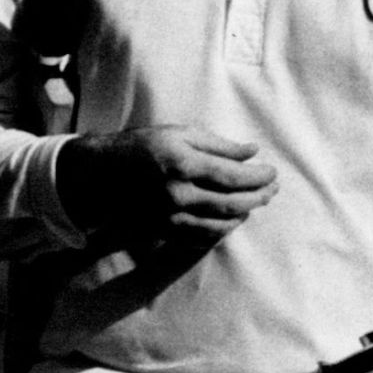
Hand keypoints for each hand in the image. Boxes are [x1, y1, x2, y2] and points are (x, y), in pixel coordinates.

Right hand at [56, 127, 277, 239]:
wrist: (101, 174)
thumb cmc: (142, 146)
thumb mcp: (179, 133)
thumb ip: (218, 144)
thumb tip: (252, 152)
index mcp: (183, 164)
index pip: (233, 177)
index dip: (258, 178)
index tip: (272, 174)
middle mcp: (177, 194)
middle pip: (231, 204)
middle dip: (257, 198)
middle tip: (272, 191)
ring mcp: (170, 217)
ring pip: (219, 226)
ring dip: (242, 217)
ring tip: (254, 205)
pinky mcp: (164, 232)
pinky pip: (201, 238)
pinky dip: (221, 232)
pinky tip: (230, 221)